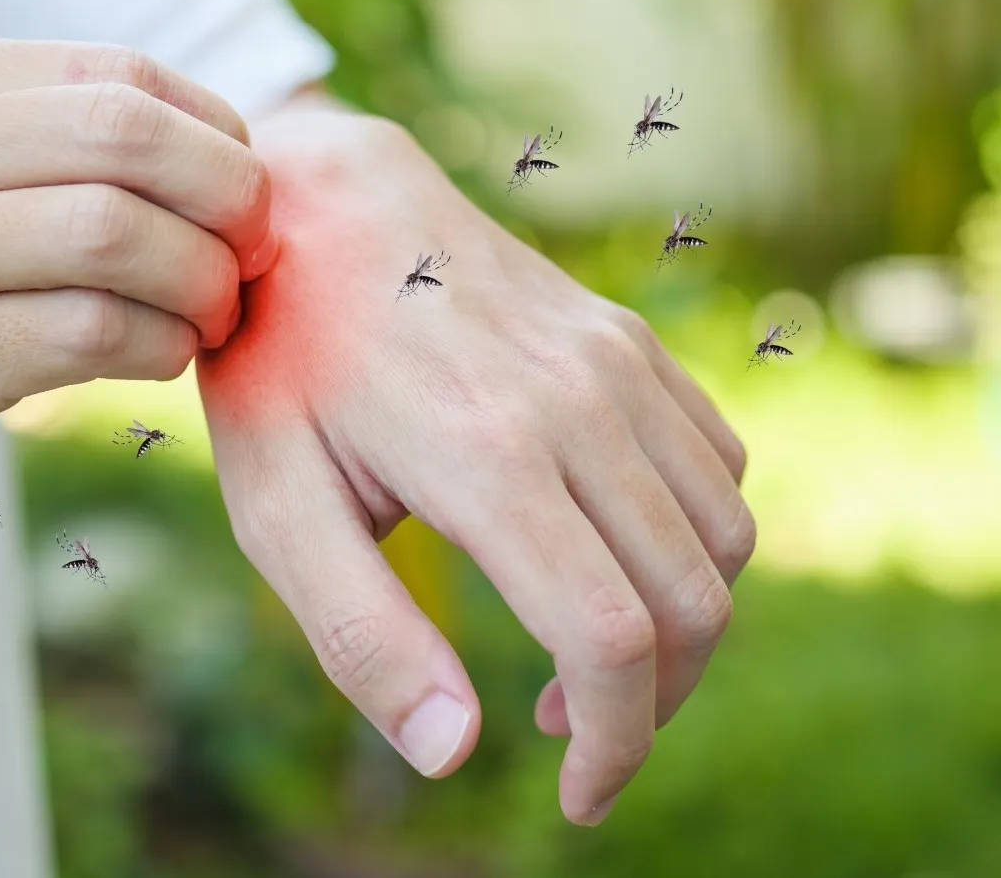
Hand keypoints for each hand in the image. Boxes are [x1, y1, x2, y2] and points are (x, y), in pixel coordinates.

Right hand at [0, 38, 273, 484]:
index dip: (219, 134)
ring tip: (212, 313)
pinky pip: (90, 335)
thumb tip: (226, 161)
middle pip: (133, 140)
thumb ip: (52, 133)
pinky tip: (160, 354)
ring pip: (118, 237)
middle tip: (253, 251)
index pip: (125, 76)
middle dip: (232, 198)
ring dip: (203, 283)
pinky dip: (158, 346)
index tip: (239, 192)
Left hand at [198, 105, 751, 825]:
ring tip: (582, 657)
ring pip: (723, 537)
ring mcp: (617, 360)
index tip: (577, 795)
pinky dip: (695, 539)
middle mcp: (578, 401)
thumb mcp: (276, 504)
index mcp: (485, 455)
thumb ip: (362, 635)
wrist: (319, 205)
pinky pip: (718, 463)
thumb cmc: (282, 363)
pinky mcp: (630, 339)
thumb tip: (452, 753)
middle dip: (652, 705)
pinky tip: (609, 555)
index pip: (611, 639)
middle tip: (574, 741)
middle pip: (690, 601)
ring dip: (681, 626)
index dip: (614, 744)